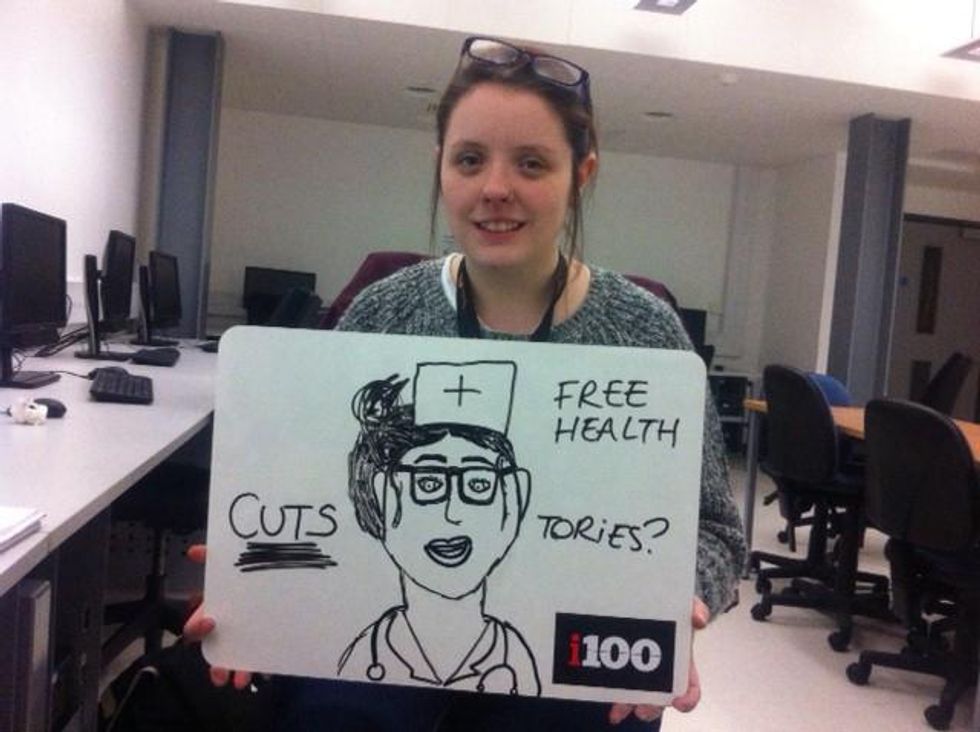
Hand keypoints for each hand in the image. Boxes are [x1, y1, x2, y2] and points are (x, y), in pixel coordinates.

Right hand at [182, 544, 253, 689]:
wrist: (289, 579)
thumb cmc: (252, 575)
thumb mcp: (233, 564)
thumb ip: (215, 556)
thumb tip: (194, 550)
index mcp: (216, 610)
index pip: (198, 623)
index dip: (198, 625)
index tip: (209, 622)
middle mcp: (228, 627)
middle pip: (215, 649)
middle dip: (215, 663)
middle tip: (219, 673)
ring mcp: (245, 637)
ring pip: (234, 659)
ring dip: (236, 671)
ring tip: (241, 681)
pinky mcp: (263, 644)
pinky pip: (260, 660)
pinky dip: (261, 668)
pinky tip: (266, 673)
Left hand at [608, 597, 709, 724]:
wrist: (649, 602)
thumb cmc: (672, 610)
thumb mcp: (686, 605)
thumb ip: (695, 608)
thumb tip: (699, 618)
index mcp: (683, 665)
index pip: (690, 689)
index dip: (687, 699)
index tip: (679, 702)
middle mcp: (664, 675)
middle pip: (661, 700)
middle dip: (651, 708)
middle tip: (642, 710)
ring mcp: (643, 674)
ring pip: (639, 698)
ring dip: (629, 706)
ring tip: (619, 710)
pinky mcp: (623, 669)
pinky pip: (619, 687)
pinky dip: (613, 696)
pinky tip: (608, 704)